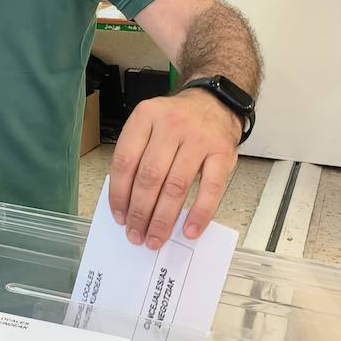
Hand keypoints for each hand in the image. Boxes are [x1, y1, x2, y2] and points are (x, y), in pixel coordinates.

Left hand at [109, 89, 241, 248]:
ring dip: (163, 219)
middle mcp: (171, 125)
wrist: (215, 102)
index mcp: (146, 116)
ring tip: (155, 238)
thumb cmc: (177, 121)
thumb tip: (126, 202)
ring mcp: (198, 138)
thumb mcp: (150, 124)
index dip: (119, 194)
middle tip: (136, 235)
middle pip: (149, 177)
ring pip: (175, 186)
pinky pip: (210, 189)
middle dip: (140, 213)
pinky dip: (199, 214)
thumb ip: (138, 155)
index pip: (125, 161)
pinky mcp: (222, 153)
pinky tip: (188, 230)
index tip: (119, 217)